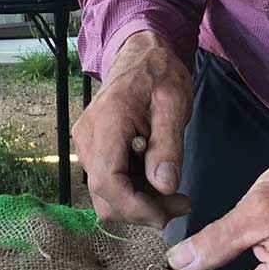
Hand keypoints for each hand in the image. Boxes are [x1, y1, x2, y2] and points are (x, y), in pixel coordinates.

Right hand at [73, 30, 192, 227]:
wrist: (142, 54)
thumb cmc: (159, 73)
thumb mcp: (174, 103)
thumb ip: (168, 144)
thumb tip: (164, 186)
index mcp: (106, 120)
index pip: (107, 181)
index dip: (134, 207)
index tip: (166, 215)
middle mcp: (87, 136)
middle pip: (105, 196)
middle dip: (143, 210)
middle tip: (181, 201)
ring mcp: (87, 143)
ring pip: (107, 195)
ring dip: (140, 203)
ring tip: (172, 189)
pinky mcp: (94, 148)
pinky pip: (110, 182)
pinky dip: (134, 191)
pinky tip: (156, 176)